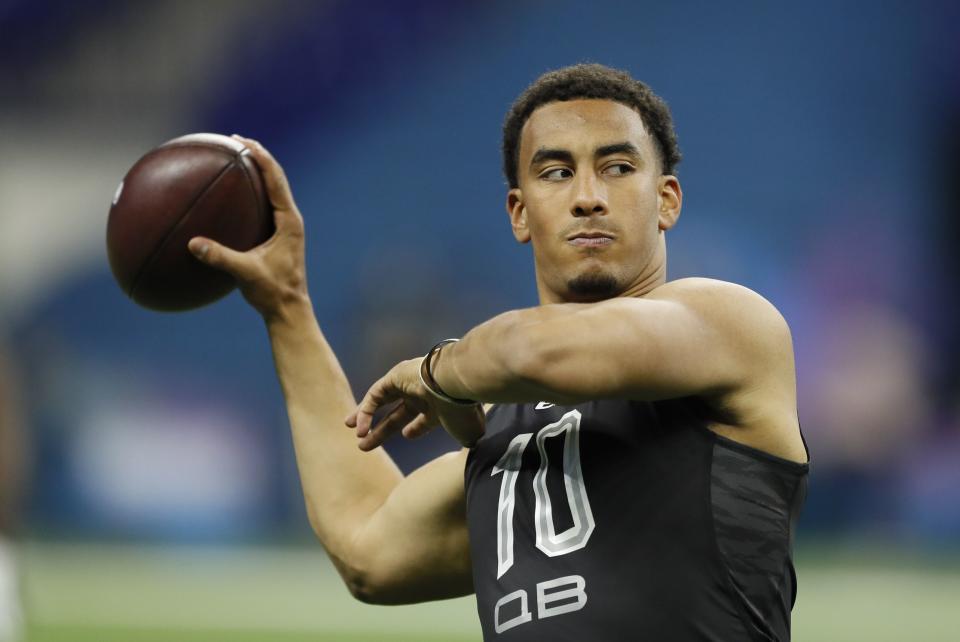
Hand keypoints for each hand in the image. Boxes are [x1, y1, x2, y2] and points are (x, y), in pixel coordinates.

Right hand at [187, 135, 307, 320]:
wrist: (289, 310)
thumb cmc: (273, 292)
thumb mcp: (246, 274)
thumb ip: (220, 258)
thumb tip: (191, 244)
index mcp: (289, 221)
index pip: (276, 180)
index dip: (262, 157)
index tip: (244, 141)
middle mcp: (289, 219)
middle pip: (275, 178)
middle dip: (257, 157)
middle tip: (236, 140)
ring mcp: (284, 227)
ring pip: (271, 190)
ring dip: (255, 172)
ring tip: (234, 157)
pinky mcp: (277, 236)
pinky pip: (262, 206)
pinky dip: (248, 195)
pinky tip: (227, 198)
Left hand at [345, 358, 484, 450]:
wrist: (457, 382)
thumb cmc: (463, 409)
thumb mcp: (467, 431)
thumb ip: (466, 438)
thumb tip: (472, 444)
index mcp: (441, 406)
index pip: (424, 418)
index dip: (415, 429)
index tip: (407, 435)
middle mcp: (424, 393)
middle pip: (398, 412)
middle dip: (381, 429)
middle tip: (365, 443)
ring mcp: (409, 382)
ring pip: (382, 400)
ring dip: (365, 416)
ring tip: (351, 431)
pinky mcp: (395, 375)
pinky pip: (375, 395)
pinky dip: (365, 412)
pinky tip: (359, 429)